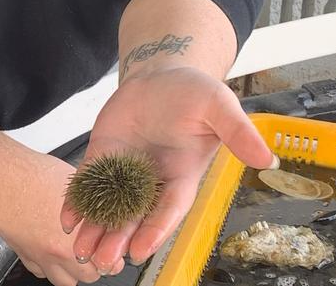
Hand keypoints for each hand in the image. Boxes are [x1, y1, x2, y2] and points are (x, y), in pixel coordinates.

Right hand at [0, 147, 121, 285]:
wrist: (1, 178)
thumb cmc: (33, 176)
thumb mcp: (74, 185)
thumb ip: (91, 205)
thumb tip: (105, 211)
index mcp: (77, 237)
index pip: (107, 262)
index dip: (112, 253)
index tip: (112, 247)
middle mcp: (59, 252)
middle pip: (89, 276)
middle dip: (94, 265)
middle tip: (95, 251)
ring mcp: (40, 257)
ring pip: (65, 281)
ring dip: (72, 271)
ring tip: (74, 254)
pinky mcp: (24, 255)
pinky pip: (41, 273)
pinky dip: (48, 266)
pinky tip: (50, 250)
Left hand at [59, 66, 272, 271]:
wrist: (161, 74)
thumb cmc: (193, 92)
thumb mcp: (219, 106)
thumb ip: (238, 132)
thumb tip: (268, 157)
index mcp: (182, 176)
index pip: (169, 208)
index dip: (155, 229)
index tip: (139, 249)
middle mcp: (152, 181)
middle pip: (135, 218)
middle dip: (118, 239)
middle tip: (101, 262)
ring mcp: (125, 170)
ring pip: (109, 207)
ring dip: (95, 230)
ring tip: (80, 252)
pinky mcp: (103, 155)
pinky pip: (88, 182)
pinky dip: (77, 201)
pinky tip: (66, 218)